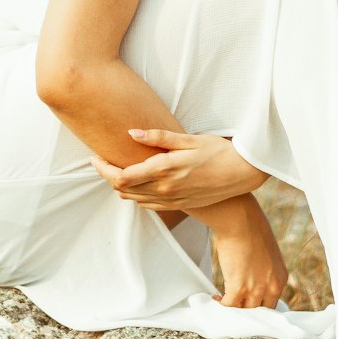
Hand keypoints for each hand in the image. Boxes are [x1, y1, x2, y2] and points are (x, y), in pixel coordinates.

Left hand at [90, 128, 267, 211]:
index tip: (95, 158)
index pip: (120, 176)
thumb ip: (159, 137)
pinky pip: (148, 205)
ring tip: (119, 170)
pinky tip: (139, 182)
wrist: (242, 174)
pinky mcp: (178, 205)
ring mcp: (171, 199)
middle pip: (122, 189)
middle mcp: (164, 188)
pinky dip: (137, 195)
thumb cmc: (218, 151)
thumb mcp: (189, 139)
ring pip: (133, 199)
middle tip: (104, 161)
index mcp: (164, 170)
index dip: (102, 169)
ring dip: (121, 187)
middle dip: (108, 176)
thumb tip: (131, 133)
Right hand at [208, 195, 288, 309]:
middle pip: (259, 310)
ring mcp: (255, 288)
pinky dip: (221, 304)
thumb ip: (264, 270)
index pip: (272, 303)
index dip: (257, 305)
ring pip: (244, 311)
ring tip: (224, 302)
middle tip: (234, 306)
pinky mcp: (239, 287)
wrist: (241, 221)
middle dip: (246, 310)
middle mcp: (272, 286)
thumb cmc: (251, 229)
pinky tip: (215, 298)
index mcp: (281, 278)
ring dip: (233, 308)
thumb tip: (252, 277)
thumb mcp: (267, 254)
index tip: (247, 304)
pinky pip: (229, 305)